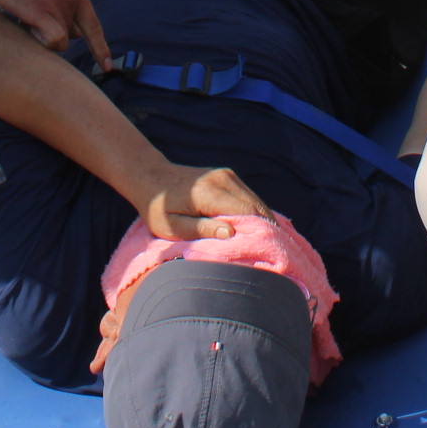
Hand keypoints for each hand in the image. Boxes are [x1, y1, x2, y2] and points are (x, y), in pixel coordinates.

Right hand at [0, 0, 111, 70]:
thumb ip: (63, 3)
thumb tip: (75, 34)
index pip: (93, 25)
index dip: (100, 47)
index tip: (106, 66)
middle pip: (71, 36)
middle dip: (53, 32)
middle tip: (31, 14)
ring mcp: (58, 4)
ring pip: (60, 42)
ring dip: (41, 35)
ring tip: (24, 13)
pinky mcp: (41, 11)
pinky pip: (55, 41)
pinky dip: (43, 41)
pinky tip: (27, 26)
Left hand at [139, 162, 268, 240]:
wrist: (150, 177)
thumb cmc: (158, 210)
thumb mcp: (172, 227)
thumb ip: (201, 229)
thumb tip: (231, 234)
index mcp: (209, 193)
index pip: (246, 212)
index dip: (261, 232)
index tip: (269, 251)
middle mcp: (222, 179)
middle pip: (256, 206)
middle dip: (267, 228)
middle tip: (276, 252)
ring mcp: (226, 175)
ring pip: (255, 200)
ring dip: (263, 220)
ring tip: (269, 243)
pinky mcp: (227, 175)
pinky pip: (248, 196)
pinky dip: (255, 212)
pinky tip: (256, 229)